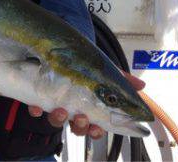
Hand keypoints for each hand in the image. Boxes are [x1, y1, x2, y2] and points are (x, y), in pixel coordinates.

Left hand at [28, 72, 145, 139]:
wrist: (62, 48)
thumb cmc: (84, 65)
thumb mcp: (103, 70)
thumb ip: (121, 79)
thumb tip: (141, 86)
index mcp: (88, 106)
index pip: (94, 125)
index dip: (96, 130)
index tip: (97, 128)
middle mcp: (71, 108)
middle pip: (76, 126)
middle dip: (80, 126)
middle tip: (82, 117)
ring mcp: (54, 103)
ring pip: (56, 120)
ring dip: (59, 118)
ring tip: (61, 110)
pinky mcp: (38, 96)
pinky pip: (35, 108)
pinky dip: (35, 109)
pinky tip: (37, 107)